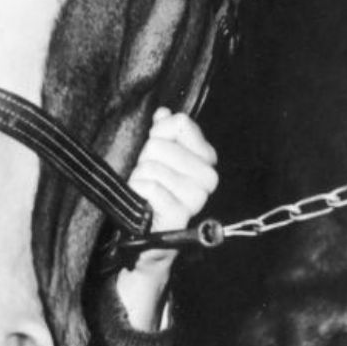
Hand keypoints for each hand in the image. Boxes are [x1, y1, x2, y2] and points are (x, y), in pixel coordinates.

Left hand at [129, 107, 218, 232]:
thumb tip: (164, 112)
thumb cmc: (153, 191)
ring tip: (146, 190)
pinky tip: (144, 202)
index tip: (154, 144)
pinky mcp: (180, 214)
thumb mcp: (158, 157)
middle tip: (149, 175)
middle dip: (147, 158)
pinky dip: (139, 191)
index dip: (159, 131)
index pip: (182, 124)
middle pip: (160, 144)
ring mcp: (195, 197)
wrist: (145, 233)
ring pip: (152, 166)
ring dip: (141, 177)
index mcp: (206, 159)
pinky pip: (150, 187)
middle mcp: (207, 178)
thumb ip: (163, 132)